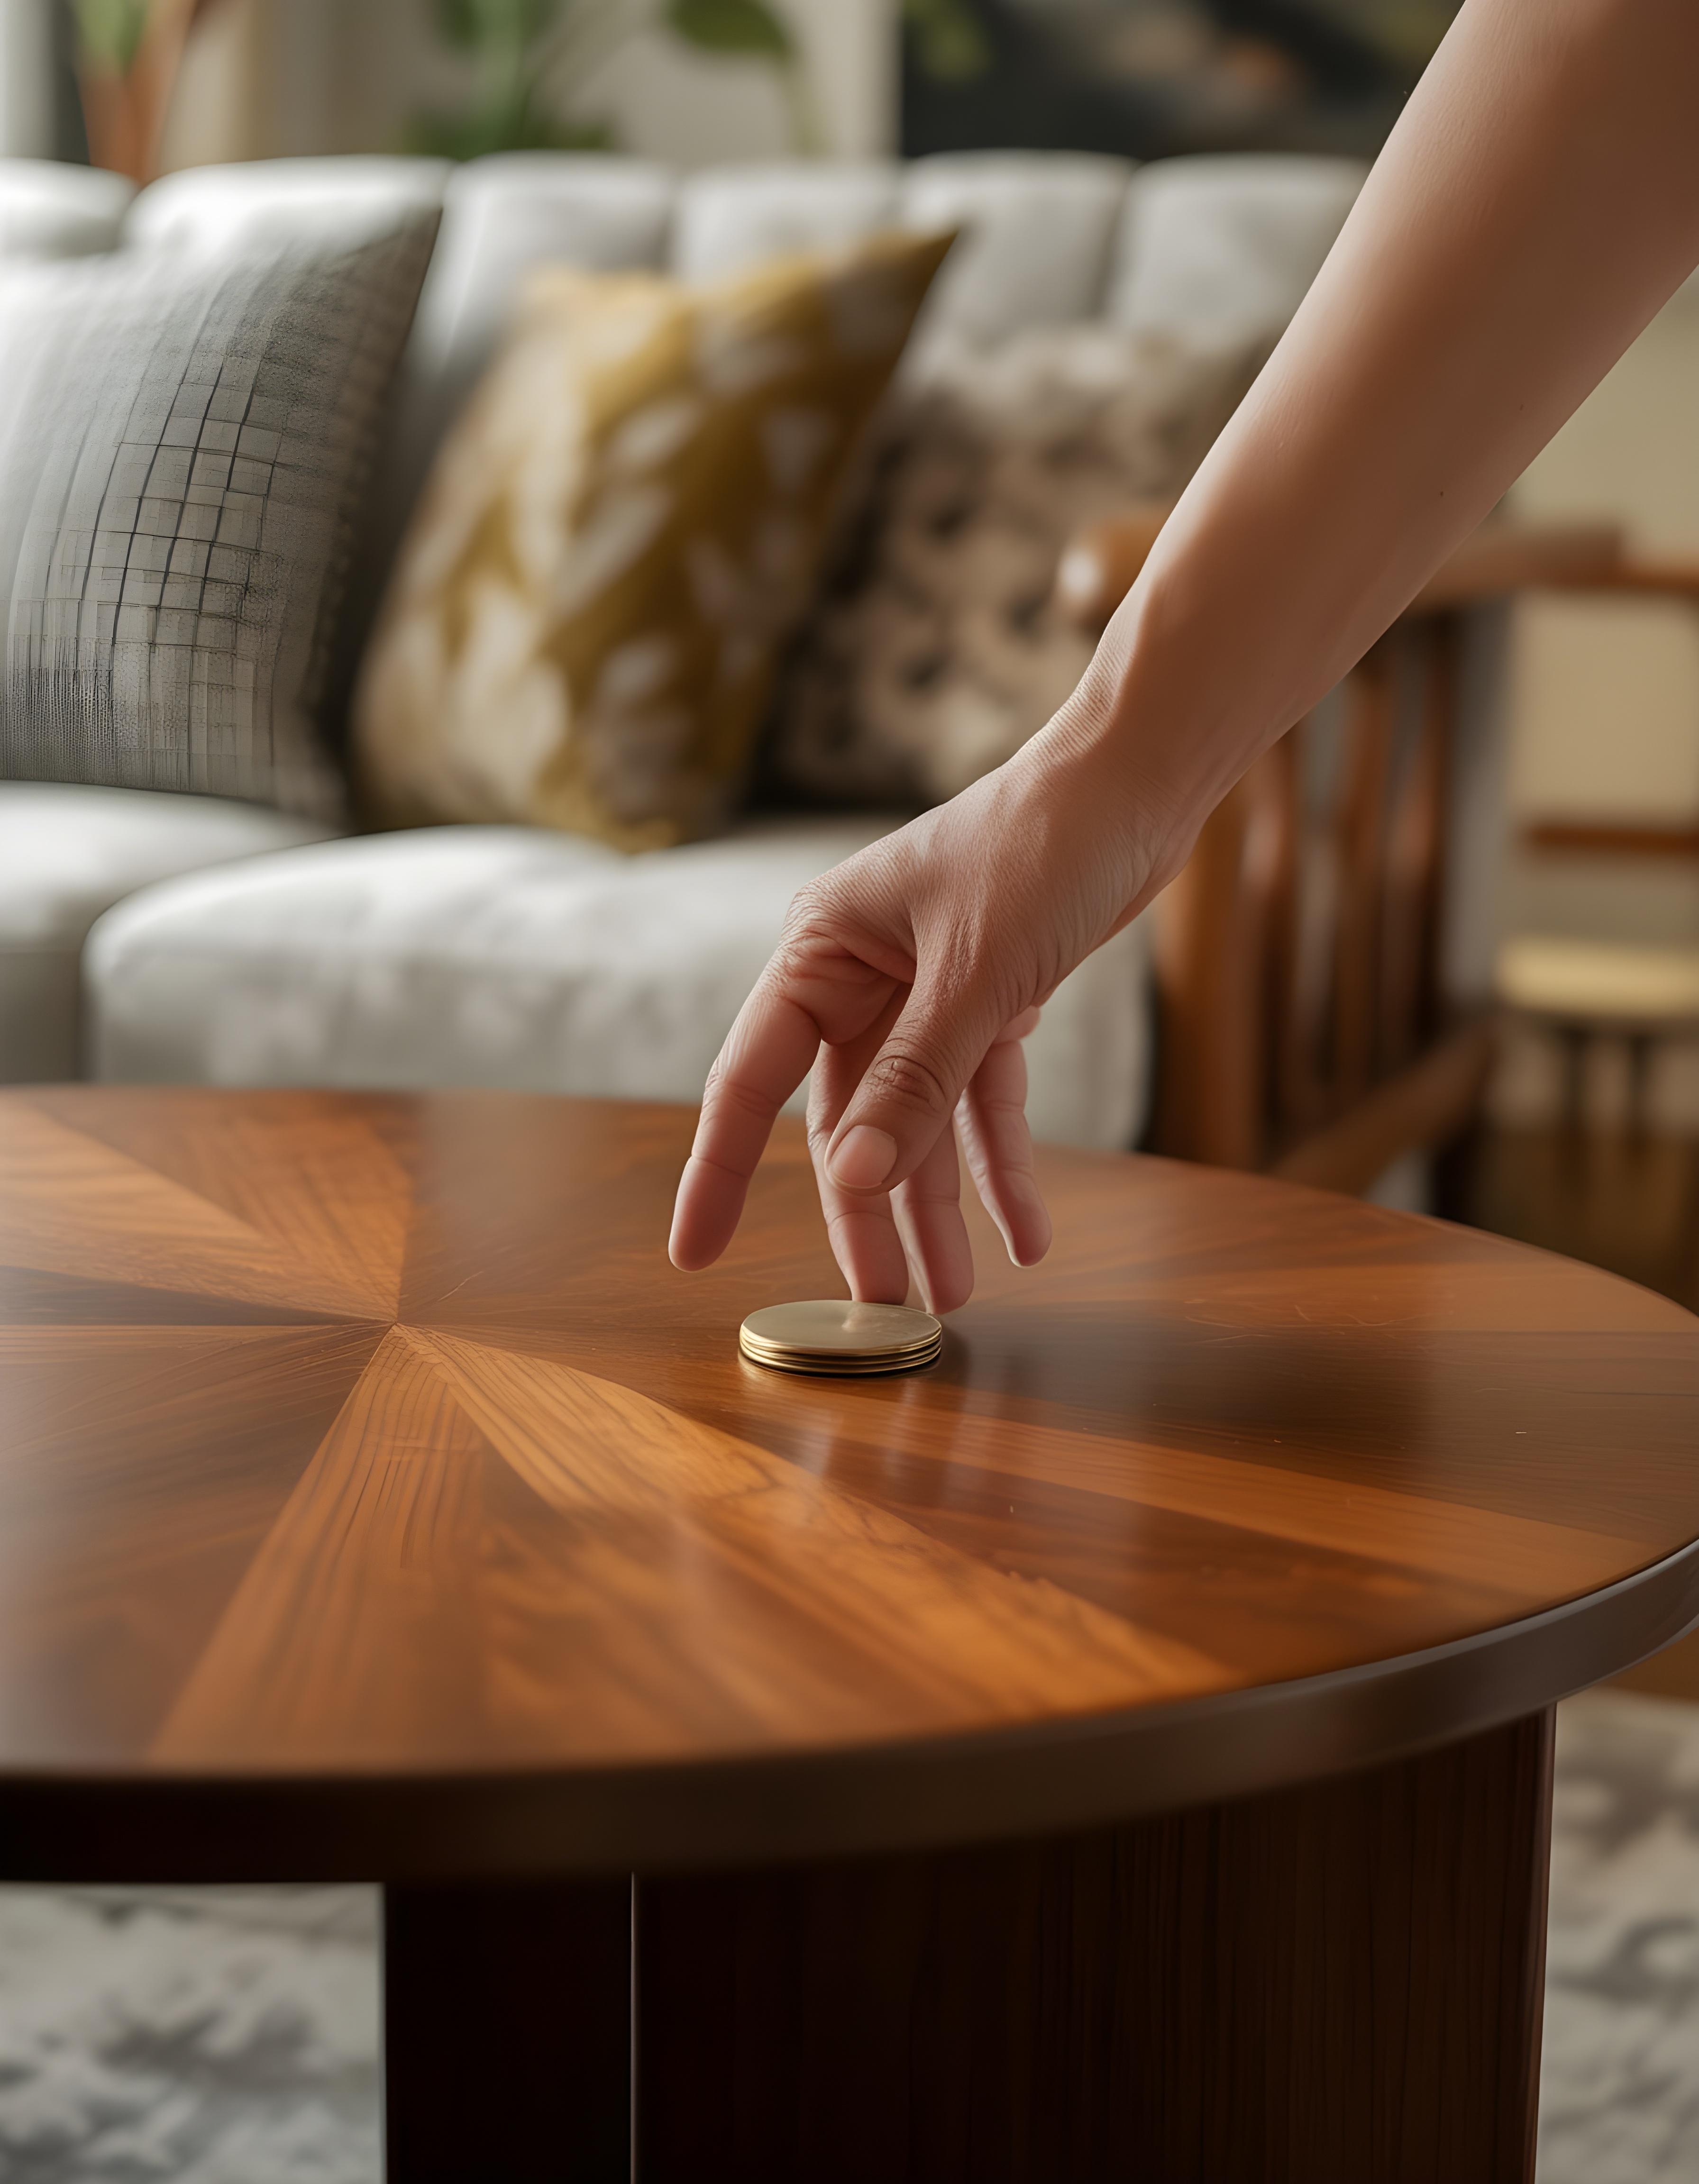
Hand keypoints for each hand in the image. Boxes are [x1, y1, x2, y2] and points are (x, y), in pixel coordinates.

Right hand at [668, 722, 1167, 1310]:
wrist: (1137, 781)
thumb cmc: (1043, 848)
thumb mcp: (977, 975)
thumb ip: (915, 1081)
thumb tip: (856, 1180)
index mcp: (821, 949)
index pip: (750, 1079)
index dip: (718, 1172)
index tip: (694, 1254)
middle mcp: (860, 975)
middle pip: (847, 1120)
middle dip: (868, 1213)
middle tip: (883, 1307)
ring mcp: (925, 992)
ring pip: (917, 1123)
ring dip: (940, 1206)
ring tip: (959, 1294)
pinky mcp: (989, 1002)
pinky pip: (983, 1101)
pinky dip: (1005, 1164)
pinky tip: (1028, 1232)